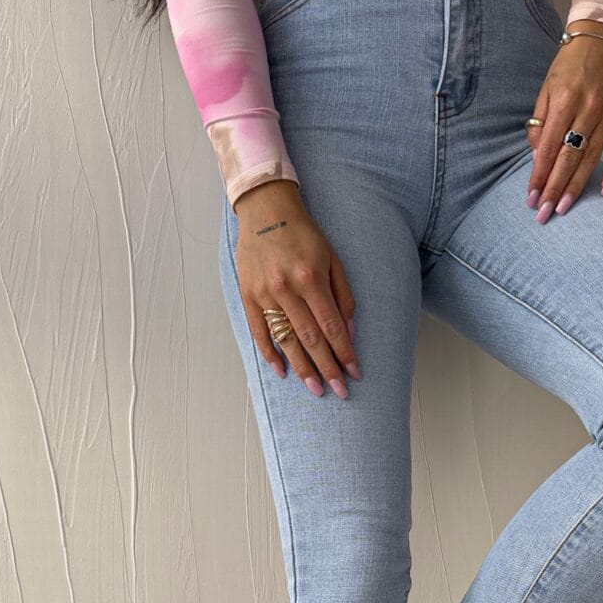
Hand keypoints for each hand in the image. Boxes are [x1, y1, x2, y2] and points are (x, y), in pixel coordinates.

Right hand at [234, 180, 359, 397]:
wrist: (266, 211)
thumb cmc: (304, 235)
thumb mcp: (333, 259)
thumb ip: (343, 296)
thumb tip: (349, 333)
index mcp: (311, 278)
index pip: (332, 327)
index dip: (344, 353)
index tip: (354, 374)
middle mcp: (287, 289)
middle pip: (311, 339)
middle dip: (327, 368)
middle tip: (338, 392)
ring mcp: (265, 294)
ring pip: (286, 340)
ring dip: (302, 368)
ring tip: (315, 388)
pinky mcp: (248, 296)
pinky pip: (260, 332)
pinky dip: (271, 354)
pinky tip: (282, 371)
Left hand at [526, 21, 602, 221]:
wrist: (601, 37)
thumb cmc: (569, 65)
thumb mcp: (546, 89)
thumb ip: (541, 124)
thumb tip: (538, 158)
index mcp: (565, 99)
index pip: (549, 147)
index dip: (539, 175)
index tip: (531, 199)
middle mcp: (589, 106)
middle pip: (570, 157)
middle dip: (555, 189)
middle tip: (545, 214)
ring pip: (592, 157)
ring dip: (577, 186)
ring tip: (564, 208)